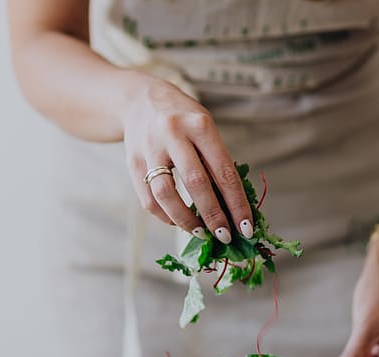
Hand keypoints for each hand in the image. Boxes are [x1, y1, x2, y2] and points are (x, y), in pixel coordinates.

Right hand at [121, 76, 252, 243]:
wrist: (139, 99)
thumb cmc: (183, 119)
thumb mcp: (204, 129)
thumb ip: (216, 161)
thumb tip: (232, 208)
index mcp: (200, 125)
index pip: (224, 171)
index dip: (236, 203)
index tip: (246, 227)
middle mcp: (173, 133)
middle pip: (196, 182)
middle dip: (213, 215)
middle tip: (225, 236)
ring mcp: (150, 147)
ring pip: (165, 193)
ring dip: (185, 220)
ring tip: (200, 232)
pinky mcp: (132, 161)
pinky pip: (147, 197)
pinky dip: (164, 215)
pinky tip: (177, 221)